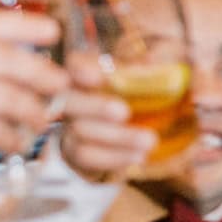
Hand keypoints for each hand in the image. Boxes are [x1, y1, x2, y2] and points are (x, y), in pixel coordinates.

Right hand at [0, 10, 70, 206]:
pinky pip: (0, 128)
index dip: (25, 26)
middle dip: (42, 72)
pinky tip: (17, 142)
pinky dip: (15, 137)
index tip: (54, 31)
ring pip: (8, 96)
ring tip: (42, 119)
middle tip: (62, 82)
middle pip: (5, 59)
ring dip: (34, 110)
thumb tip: (25, 44)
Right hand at [57, 55, 157, 182]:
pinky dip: (114, 157)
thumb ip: (145, 70)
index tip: (98, 77)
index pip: (75, 65)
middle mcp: (70, 97)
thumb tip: (153, 64)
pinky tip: (139, 156)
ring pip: (80, 132)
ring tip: (149, 140)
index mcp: (86, 73)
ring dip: (117, 137)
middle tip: (124, 112)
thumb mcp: (142, 78)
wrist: (122, 134)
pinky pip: (87, 157)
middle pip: (69, 100)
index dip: (82, 69)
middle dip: (96, 107)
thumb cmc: (134, 95)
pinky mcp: (75, 152)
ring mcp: (68, 126)